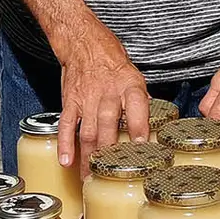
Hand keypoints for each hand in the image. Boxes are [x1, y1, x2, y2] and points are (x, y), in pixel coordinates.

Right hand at [56, 32, 151, 168]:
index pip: (138, 107)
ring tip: (89, 177)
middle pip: (108, 125)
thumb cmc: (111, 59)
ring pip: (88, 131)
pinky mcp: (70, 101)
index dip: (140, 127)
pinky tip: (66, 160)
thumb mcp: (133, 75)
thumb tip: (154, 122)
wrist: (83, 41)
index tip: (141, 146)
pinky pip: (66, 124)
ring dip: (89, 157)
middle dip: (109, 153)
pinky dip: (65, 143)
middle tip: (110, 175)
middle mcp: (108, 93)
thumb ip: (140, 101)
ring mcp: (87, 98)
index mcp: (129, 85)